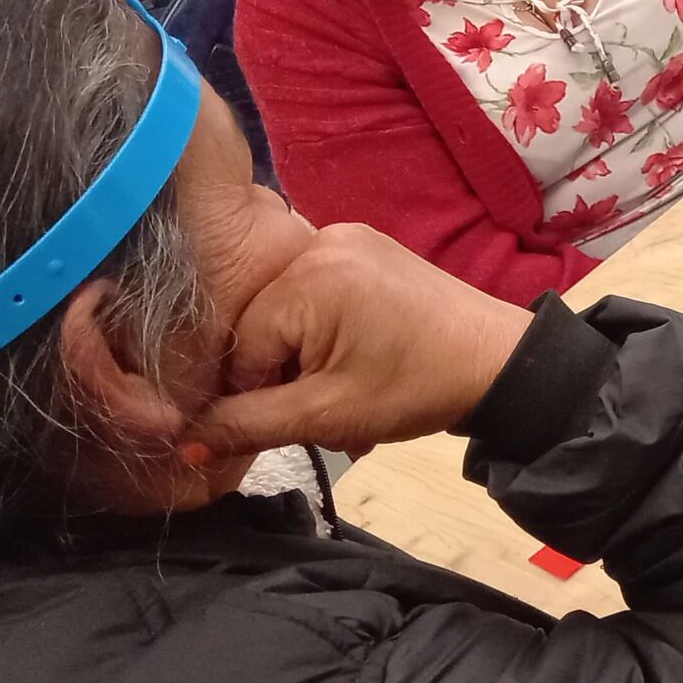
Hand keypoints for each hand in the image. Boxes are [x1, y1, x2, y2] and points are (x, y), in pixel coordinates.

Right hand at [178, 224, 533, 462]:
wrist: (500, 363)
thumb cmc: (418, 387)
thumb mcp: (326, 415)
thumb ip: (248, 426)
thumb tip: (181, 442)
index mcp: (306, 277)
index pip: (239, 346)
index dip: (254, 396)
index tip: (288, 424)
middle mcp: (319, 242)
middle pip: (263, 325)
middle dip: (283, 379)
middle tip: (321, 418)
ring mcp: (346, 240)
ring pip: (290, 315)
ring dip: (305, 364)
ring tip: (343, 401)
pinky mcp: (367, 249)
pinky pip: (320, 296)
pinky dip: (326, 337)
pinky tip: (354, 370)